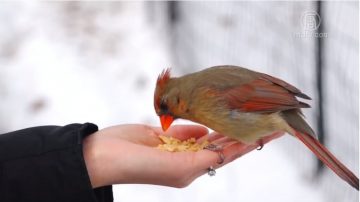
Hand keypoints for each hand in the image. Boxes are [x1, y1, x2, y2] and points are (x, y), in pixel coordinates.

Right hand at [83, 124, 282, 187]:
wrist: (104, 155)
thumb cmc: (135, 164)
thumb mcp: (172, 166)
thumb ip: (198, 159)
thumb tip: (221, 153)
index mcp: (191, 169)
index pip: (227, 154)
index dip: (248, 143)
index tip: (269, 132)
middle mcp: (186, 160)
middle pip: (221, 145)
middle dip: (242, 134)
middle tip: (264, 122)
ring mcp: (174, 148)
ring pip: (206, 136)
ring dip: (225, 128)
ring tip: (244, 118)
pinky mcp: (163, 137)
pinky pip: (188, 131)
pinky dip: (201, 125)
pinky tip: (213, 121)